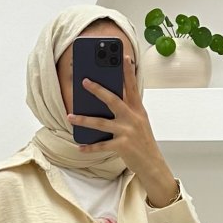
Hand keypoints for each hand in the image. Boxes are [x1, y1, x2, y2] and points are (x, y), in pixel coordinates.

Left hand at [67, 52, 171, 188]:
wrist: (153, 164)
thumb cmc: (143, 142)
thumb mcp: (139, 122)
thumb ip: (127, 110)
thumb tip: (106, 101)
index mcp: (138, 110)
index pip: (133, 87)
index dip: (128, 72)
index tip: (124, 57)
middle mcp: (133, 118)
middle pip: (113, 100)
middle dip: (97, 90)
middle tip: (84, 81)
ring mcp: (127, 132)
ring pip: (101, 123)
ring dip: (83, 119)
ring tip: (70, 117)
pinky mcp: (122, 146)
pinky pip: (101, 145)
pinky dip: (89, 147)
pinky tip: (80, 147)